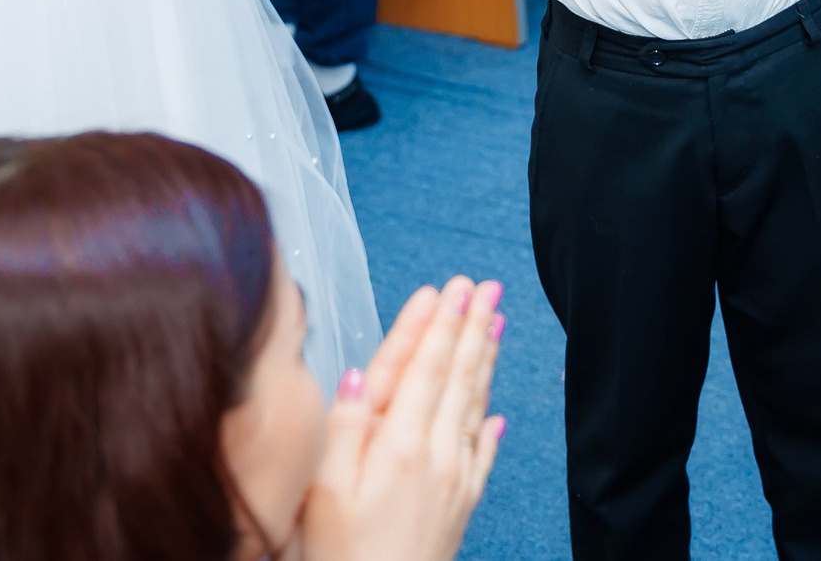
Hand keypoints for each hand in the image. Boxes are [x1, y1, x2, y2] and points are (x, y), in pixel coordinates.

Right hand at [301, 277, 504, 560]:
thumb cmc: (340, 557)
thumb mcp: (323, 490)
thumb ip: (343, 427)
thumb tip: (357, 373)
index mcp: (397, 445)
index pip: (422, 369)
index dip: (436, 325)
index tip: (451, 287)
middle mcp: (434, 457)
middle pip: (455, 378)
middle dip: (470, 328)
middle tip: (486, 286)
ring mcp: (453, 482)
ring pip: (473, 407)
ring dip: (484, 362)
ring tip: (497, 324)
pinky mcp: (460, 509)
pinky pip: (481, 457)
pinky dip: (488, 428)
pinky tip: (496, 414)